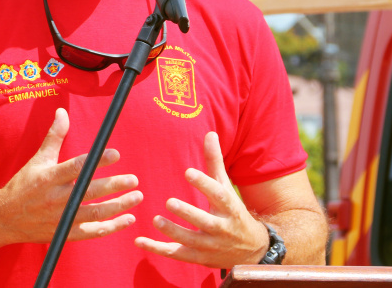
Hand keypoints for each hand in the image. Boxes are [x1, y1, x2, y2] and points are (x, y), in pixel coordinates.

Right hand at [0, 108, 141, 243]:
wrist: (4, 218)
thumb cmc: (23, 186)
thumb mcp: (38, 160)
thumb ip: (54, 137)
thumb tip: (62, 112)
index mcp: (49, 178)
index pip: (77, 167)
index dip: (97, 161)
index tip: (116, 154)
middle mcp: (56, 199)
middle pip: (90, 192)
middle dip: (114, 186)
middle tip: (134, 179)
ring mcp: (61, 218)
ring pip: (95, 213)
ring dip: (118, 206)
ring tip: (137, 196)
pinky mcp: (65, 233)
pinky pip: (92, 232)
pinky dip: (112, 227)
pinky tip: (128, 218)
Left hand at [134, 131, 267, 268]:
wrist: (252, 249)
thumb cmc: (233, 211)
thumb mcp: (225, 187)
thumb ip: (215, 162)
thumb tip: (210, 134)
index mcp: (228, 207)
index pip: (218, 194)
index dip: (204, 184)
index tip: (188, 172)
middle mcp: (221, 228)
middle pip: (205, 222)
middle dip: (188, 213)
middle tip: (169, 201)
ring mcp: (209, 245)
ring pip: (191, 241)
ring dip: (173, 232)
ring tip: (155, 220)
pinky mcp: (198, 257)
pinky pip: (176, 254)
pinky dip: (157, 249)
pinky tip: (139, 241)